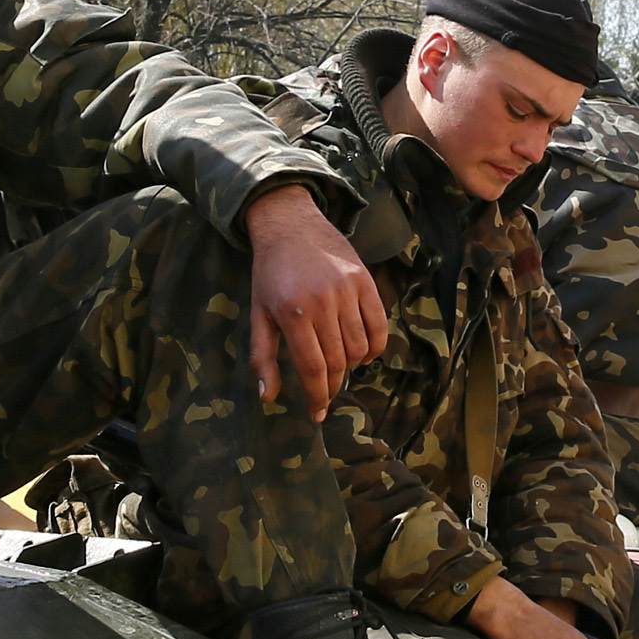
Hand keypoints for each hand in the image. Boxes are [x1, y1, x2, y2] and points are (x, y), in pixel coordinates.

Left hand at [244, 183, 387, 417]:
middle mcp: (323, 303)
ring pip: (360, 347)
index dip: (317, 396)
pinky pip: (379, 325)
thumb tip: (267, 398)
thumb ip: (262, 357)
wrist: (290, 224)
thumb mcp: (259, 314)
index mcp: (293, 314)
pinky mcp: (365, 280)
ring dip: (351, 366)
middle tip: (326, 394)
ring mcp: (347, 290)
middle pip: (338, 362)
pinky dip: (375, 347)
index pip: (313, 368)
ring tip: (339, 367)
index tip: (318, 414)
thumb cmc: (270, 274)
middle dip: (332, 386)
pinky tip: (363, 354)